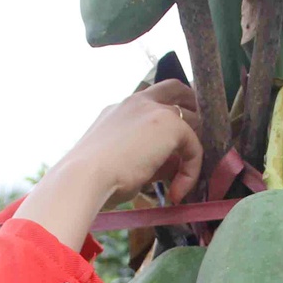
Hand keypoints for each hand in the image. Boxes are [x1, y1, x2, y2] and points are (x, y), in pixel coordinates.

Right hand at [14, 81, 203, 252]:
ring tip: (184, 180)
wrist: (83, 177)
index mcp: (119, 110)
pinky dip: (190, 172)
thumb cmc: (92, 179)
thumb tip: (174, 165)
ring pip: (192, 118)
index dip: (166, 113)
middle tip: (200, 135)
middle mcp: (136, 103)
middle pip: (175, 88)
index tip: (172, 140)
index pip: (150, 101)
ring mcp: (154, 110)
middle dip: (192, 107)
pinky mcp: (170, 124)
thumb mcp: (121, 162)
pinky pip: (193, 147)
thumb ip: (148, 158)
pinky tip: (176, 194)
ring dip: (192, 148)